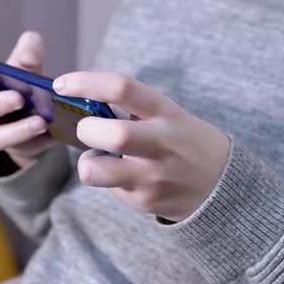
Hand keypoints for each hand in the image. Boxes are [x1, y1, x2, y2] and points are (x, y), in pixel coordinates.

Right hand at [0, 32, 55, 167]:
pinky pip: (14, 146)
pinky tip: (46, 129)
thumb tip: (28, 58)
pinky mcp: (8, 146)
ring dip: (16, 129)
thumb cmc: (24, 82)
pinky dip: (30, 138)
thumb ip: (30, 49)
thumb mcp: (29, 62)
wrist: (37, 114)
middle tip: (19, 98)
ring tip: (40, 122)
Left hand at [52, 72, 229, 221]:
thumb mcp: (168, 115)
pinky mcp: (145, 201)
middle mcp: (161, 143)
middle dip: (86, 130)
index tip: (62, 84)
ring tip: (99, 159)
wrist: (222, 186)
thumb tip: (83, 102)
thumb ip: (131, 110)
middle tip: (88, 130)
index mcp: (165, 112)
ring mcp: (153, 176)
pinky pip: (109, 188)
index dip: (85, 82)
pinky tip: (126, 176)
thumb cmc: (184, 141)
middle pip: (110, 134)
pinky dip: (108, 179)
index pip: (122, 87)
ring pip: (94, 171)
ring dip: (87, 162)